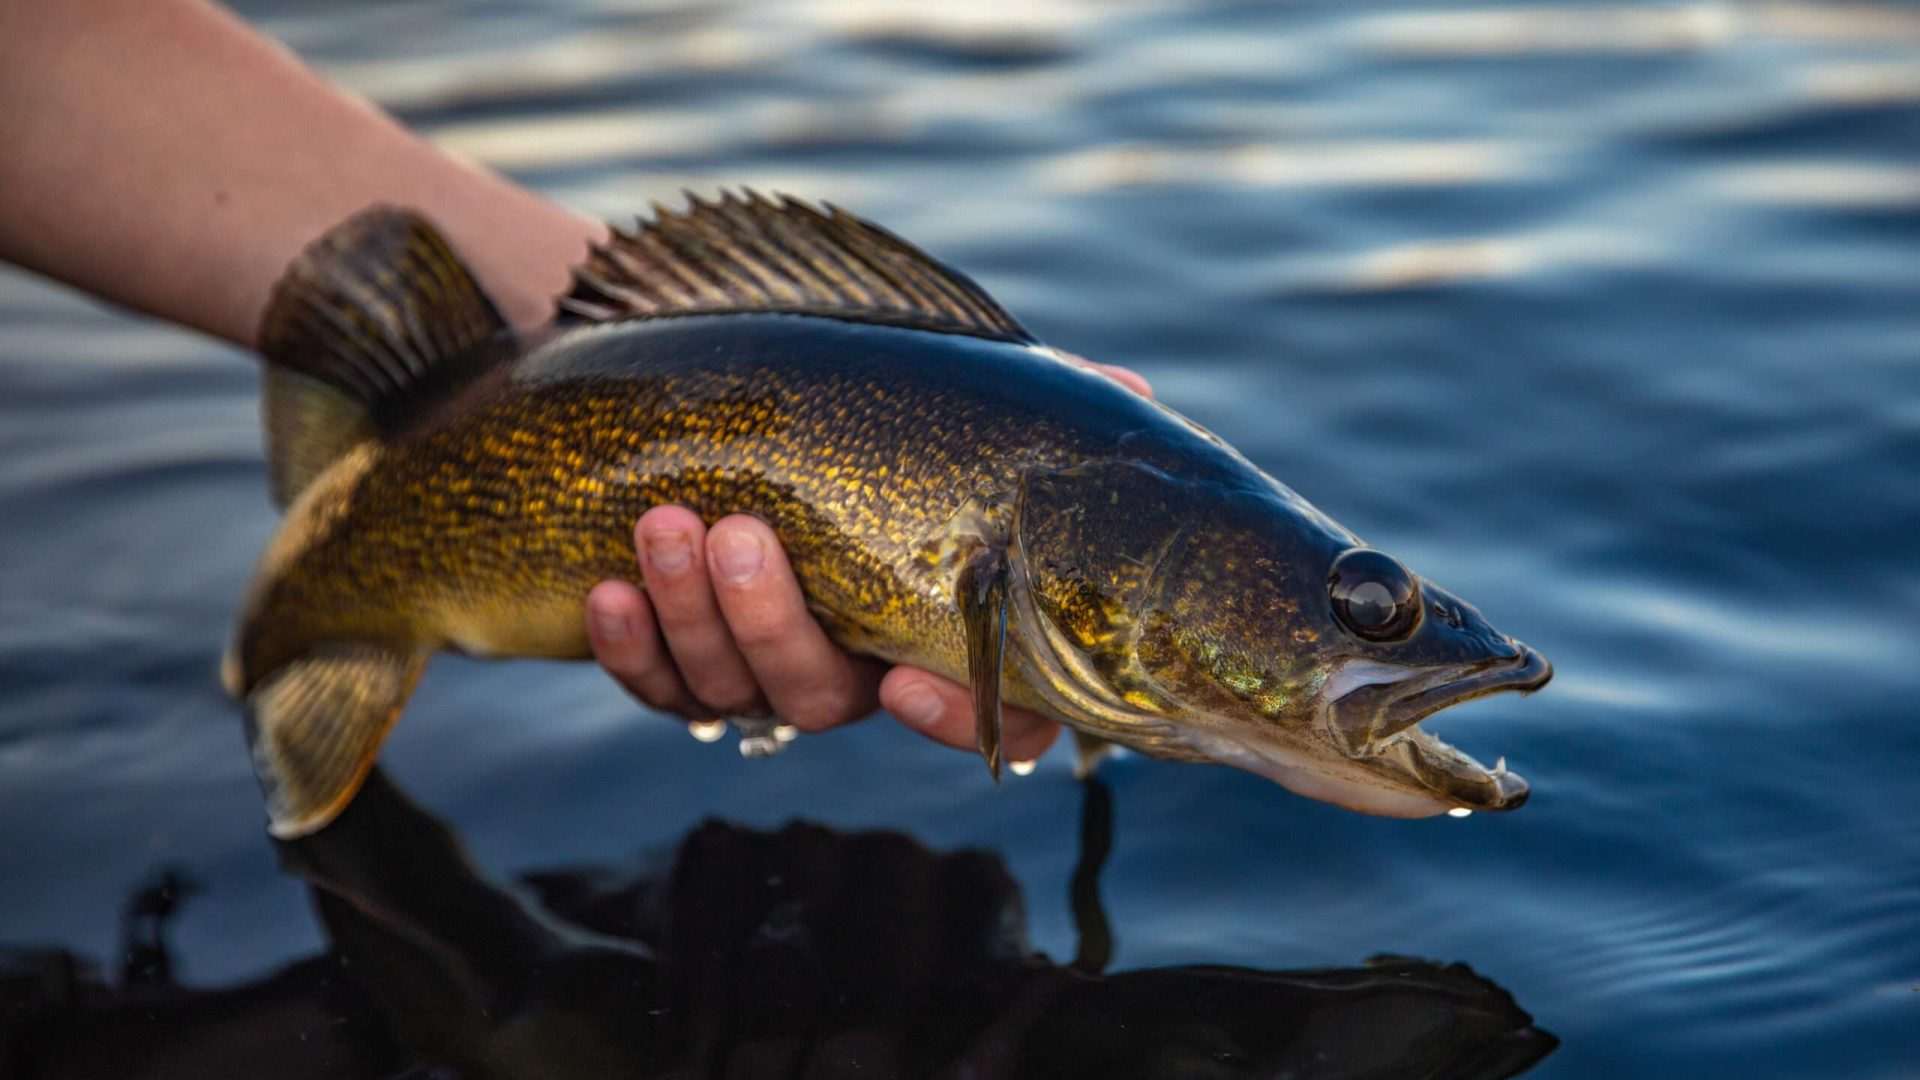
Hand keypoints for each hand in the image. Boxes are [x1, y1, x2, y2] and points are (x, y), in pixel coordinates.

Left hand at [585, 359, 1151, 763]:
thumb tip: (1132, 400)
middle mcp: (854, 666)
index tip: (903, 676)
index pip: (983, 715)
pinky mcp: (681, 662)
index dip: (951, 717)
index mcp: (938, 630)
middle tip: (741, 534)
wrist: (724, 408)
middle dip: (771, 622)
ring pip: (730, 690)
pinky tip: (608, 590)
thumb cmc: (868, 410)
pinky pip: (655, 687)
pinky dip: (629, 649)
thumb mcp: (955, 403)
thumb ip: (1034, 413)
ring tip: (665, 525)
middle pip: (819, 696)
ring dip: (693, 615)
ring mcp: (762, 668)